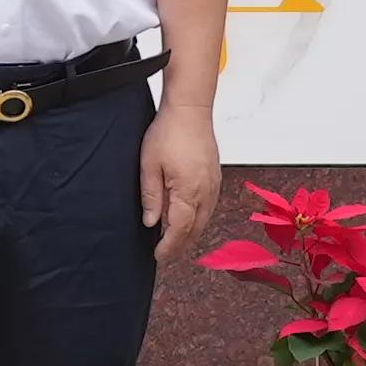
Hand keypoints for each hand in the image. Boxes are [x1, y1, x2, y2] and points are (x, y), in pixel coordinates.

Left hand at [135, 99, 225, 260]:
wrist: (190, 110)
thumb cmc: (169, 132)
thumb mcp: (149, 165)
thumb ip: (151, 196)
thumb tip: (151, 222)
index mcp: (188, 192)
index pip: (179, 229)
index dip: (169, 246)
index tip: (159, 255)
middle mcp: (206, 192)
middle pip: (195, 229)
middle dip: (181, 245)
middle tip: (166, 253)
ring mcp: (214, 185)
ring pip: (205, 220)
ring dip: (191, 233)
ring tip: (175, 241)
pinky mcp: (216, 177)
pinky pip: (209, 206)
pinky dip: (199, 218)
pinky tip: (189, 218)